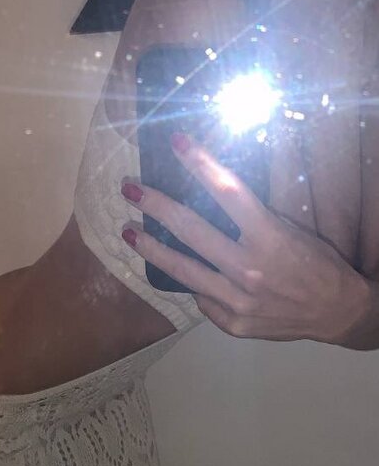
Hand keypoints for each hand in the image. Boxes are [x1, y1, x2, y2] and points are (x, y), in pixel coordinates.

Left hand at [120, 133, 374, 345]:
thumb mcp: (291, 231)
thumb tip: (211, 199)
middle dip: (155, 205)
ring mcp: (237, 301)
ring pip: (182, 270)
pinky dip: (193, 284)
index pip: (228, 191)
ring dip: (150, 248)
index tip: (177, 143)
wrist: (337, 312)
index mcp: (269, 237)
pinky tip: (181, 273)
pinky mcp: (233, 323)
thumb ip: (252, 219)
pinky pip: (203, 298)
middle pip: (191, 230)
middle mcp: (249, 269)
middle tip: (129, 188)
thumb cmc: (316, 264)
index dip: (200, 163)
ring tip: (128, 232)